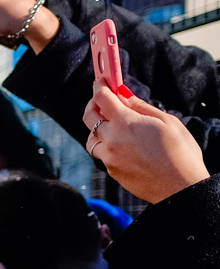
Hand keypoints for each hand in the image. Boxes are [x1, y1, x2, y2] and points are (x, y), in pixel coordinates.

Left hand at [83, 79, 208, 203]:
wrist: (180, 188)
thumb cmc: (180, 152)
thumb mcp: (166, 121)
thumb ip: (140, 107)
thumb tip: (123, 94)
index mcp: (125, 123)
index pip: (102, 98)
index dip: (100, 86)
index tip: (101, 81)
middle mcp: (111, 140)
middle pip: (89, 117)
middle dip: (93, 104)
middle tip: (102, 99)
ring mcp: (108, 157)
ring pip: (91, 138)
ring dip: (97, 128)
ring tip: (111, 124)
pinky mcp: (110, 171)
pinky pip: (101, 154)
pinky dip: (105, 145)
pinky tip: (121, 144)